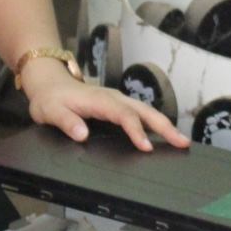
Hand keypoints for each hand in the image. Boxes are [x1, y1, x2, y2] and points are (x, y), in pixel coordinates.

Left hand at [21, 59, 188, 152]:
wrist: (49, 84)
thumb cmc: (51, 99)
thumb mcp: (50, 112)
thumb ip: (65, 122)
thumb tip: (81, 134)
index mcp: (99, 100)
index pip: (124, 116)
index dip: (136, 131)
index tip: (145, 146)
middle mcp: (113, 98)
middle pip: (144, 111)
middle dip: (165, 127)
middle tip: (182, 142)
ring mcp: (118, 100)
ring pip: (146, 111)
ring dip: (165, 125)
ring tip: (181, 141)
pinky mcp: (118, 105)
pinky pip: (141, 113)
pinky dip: (155, 123)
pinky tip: (164, 134)